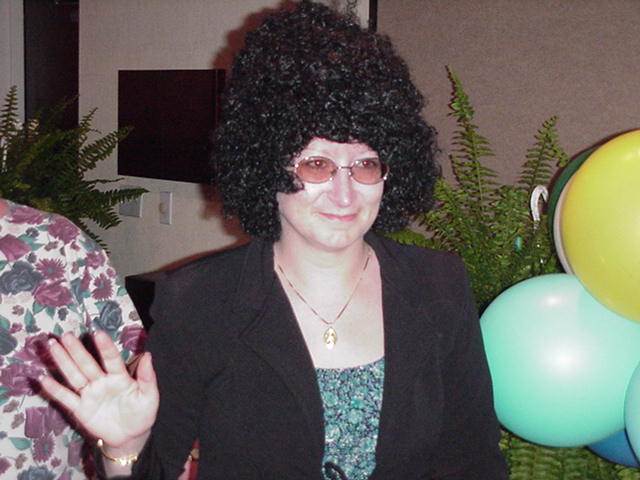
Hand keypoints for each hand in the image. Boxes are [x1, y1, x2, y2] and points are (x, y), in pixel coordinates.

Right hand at [41, 330, 158, 448]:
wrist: (131, 436)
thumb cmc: (142, 413)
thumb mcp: (149, 396)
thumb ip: (147, 377)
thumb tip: (148, 355)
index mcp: (120, 377)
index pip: (111, 359)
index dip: (105, 347)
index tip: (98, 333)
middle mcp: (102, 382)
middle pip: (87, 363)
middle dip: (76, 349)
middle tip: (66, 335)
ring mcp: (90, 394)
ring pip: (74, 376)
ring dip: (63, 361)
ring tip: (53, 346)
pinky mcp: (81, 409)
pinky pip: (66, 398)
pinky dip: (55, 390)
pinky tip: (44, 379)